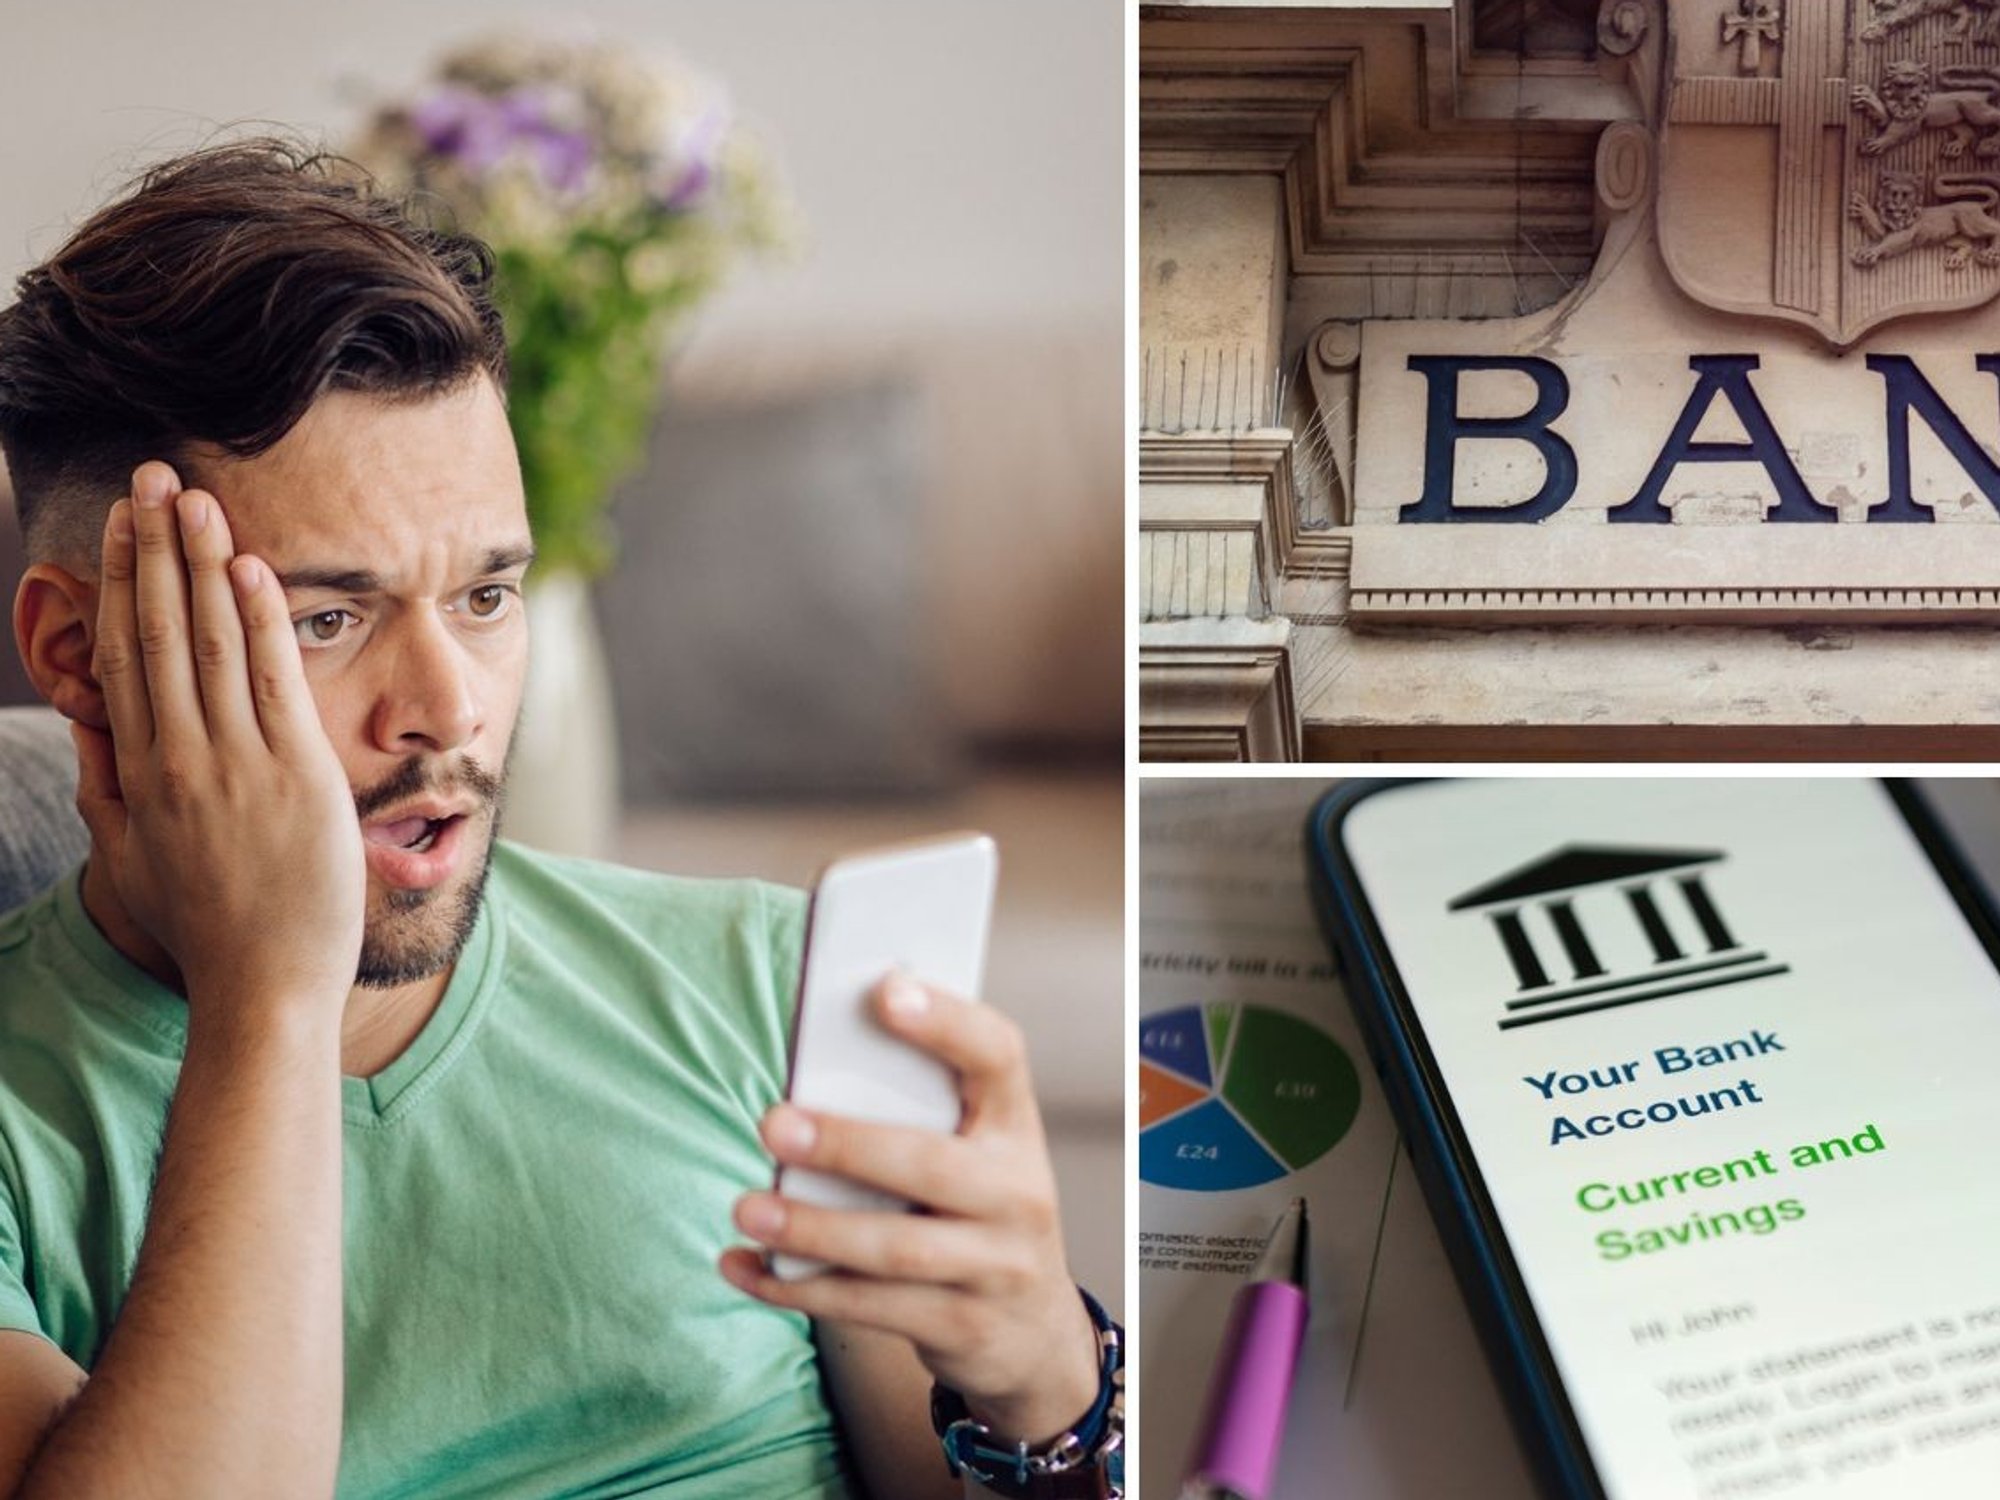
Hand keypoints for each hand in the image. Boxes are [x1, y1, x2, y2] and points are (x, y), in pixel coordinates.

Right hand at [77, 461, 362, 1016]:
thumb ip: (110, 791)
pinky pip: (274, 682)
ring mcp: (238, 764)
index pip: (127, 655)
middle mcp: (182, 757)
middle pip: (162, 632)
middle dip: (154, 549)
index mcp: (143, 772)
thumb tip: (95, 730)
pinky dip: (262, 621)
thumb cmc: (208, 928)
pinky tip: (251, 566)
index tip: (121, 527)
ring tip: (194, 498)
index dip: (122, 584)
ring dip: (202, 564)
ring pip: (213, 644)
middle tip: (151, 477)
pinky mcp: (296, 776)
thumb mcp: (134, 859)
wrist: (265, 987)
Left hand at [721, 977, 1099, 1443]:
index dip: (947, 1021)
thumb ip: (917, 1111)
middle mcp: (1018, 1192)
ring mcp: (997, 1266)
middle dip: (847, 1145)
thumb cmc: (977, 1210)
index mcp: (1015, 1126)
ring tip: (747, 1208)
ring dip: (811, 1228)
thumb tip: (812, 1063)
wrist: (1033, 1331)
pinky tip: (744, 1267)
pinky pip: (869, 1309)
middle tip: (772, 1124)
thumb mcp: (973, 1152)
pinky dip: (798, 1288)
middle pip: (931, 1164)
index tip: (886, 990)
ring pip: (896, 1249)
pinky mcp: (962, 1326)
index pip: (998, 1056)